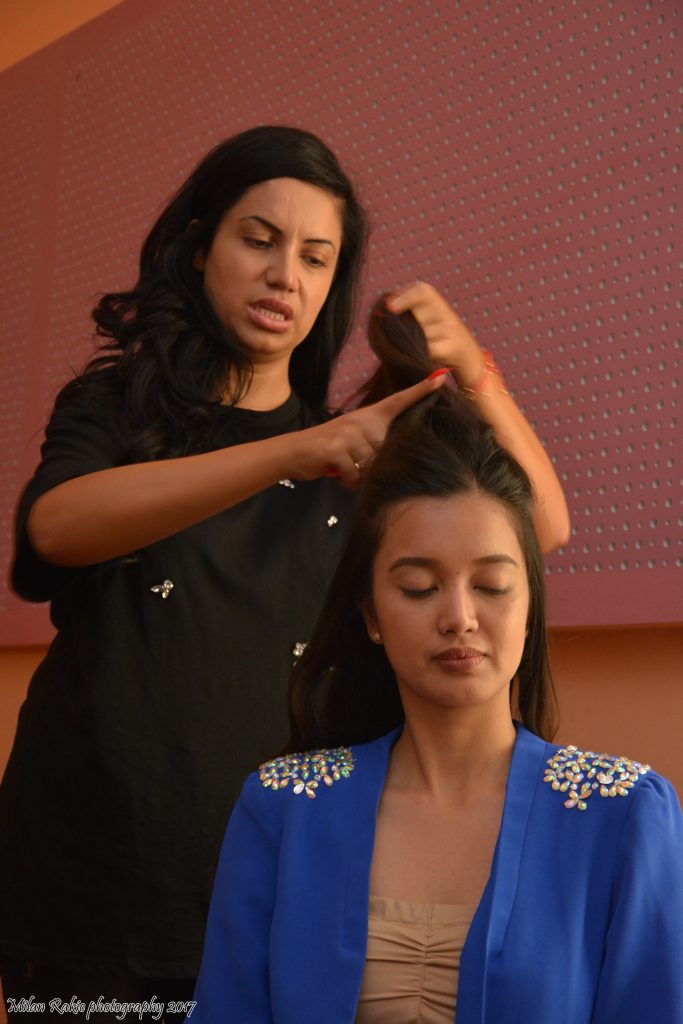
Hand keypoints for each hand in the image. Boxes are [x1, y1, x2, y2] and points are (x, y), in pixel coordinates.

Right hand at [291, 372, 447, 486]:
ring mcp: (349, 433)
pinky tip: (338, 474)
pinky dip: (348, 481)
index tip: (442, 378)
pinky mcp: (337, 449)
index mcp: (368, 416)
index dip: (421, 391)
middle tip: (354, 462)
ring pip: (372, 466)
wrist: (294, 451)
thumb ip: (375, 442)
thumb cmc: (330, 449)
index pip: (399, 401)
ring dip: (360, 475)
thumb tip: (396, 457)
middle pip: (387, 451)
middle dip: (374, 465)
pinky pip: (355, 474)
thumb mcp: (354, 438)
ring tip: (346, 468)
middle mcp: (361, 420)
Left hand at [385, 281, 483, 386]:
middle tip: (408, 337)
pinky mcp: (452, 347)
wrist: (469, 357)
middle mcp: (446, 313)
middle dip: (407, 327)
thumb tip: (380, 313)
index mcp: (439, 303)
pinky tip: (423, 357)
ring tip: (419, 349)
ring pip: (422, 334)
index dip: (405, 297)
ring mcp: (451, 329)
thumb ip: (408, 313)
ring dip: (415, 344)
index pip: (422, 290)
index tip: (390, 307)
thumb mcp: (428, 319)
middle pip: (417, 315)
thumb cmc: (439, 338)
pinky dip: (423, 354)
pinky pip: (429, 349)